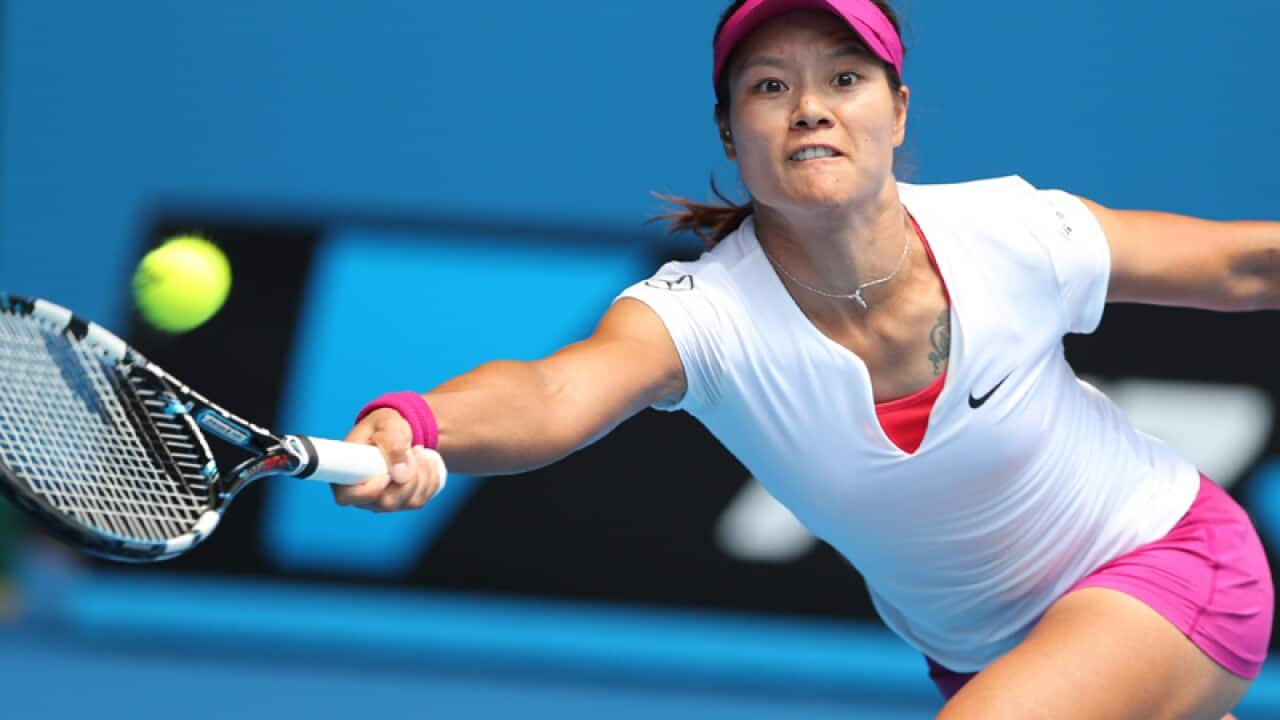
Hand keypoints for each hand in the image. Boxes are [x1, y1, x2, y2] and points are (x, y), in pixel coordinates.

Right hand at [332, 407, 446, 511]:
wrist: (397, 431)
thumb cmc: (384, 426)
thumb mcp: (387, 425)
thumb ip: (392, 444)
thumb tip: (401, 475)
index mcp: (346, 474)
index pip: (347, 497)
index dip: (369, 490)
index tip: (386, 474)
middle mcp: (362, 494)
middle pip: (387, 503)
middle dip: (409, 476)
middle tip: (413, 450)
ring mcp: (383, 501)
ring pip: (409, 502)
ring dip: (423, 473)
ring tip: (418, 449)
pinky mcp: (402, 502)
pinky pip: (422, 499)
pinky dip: (431, 478)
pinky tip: (427, 460)